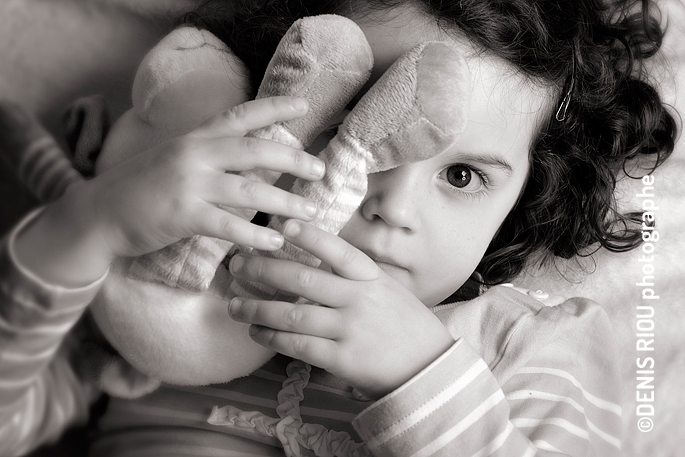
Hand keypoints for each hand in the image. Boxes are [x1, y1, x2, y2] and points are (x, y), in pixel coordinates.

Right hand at [15, 96, 323, 285]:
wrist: (99, 212)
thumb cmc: (141, 187)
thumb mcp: (175, 157)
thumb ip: (210, 153)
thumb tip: (252, 156)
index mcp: (195, 138)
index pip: (241, 115)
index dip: (274, 107)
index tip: (305, 104)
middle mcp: (195, 154)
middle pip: (256, 150)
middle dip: (293, 159)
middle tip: (321, 170)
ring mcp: (190, 183)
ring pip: (251, 190)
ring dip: (285, 201)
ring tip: (310, 212)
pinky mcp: (184, 214)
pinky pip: (230, 224)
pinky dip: (256, 234)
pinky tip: (276, 242)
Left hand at [227, 219, 454, 398]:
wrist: (430, 370)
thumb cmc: (407, 327)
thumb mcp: (389, 291)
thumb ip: (357, 278)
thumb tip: (318, 264)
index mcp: (372, 279)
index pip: (337, 251)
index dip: (308, 236)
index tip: (281, 225)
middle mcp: (359, 299)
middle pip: (303, 279)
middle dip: (265, 269)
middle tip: (238, 264)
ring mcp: (350, 329)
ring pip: (293, 313)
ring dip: (258, 308)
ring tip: (234, 305)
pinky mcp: (342, 359)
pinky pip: (298, 345)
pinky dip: (272, 337)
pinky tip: (256, 332)